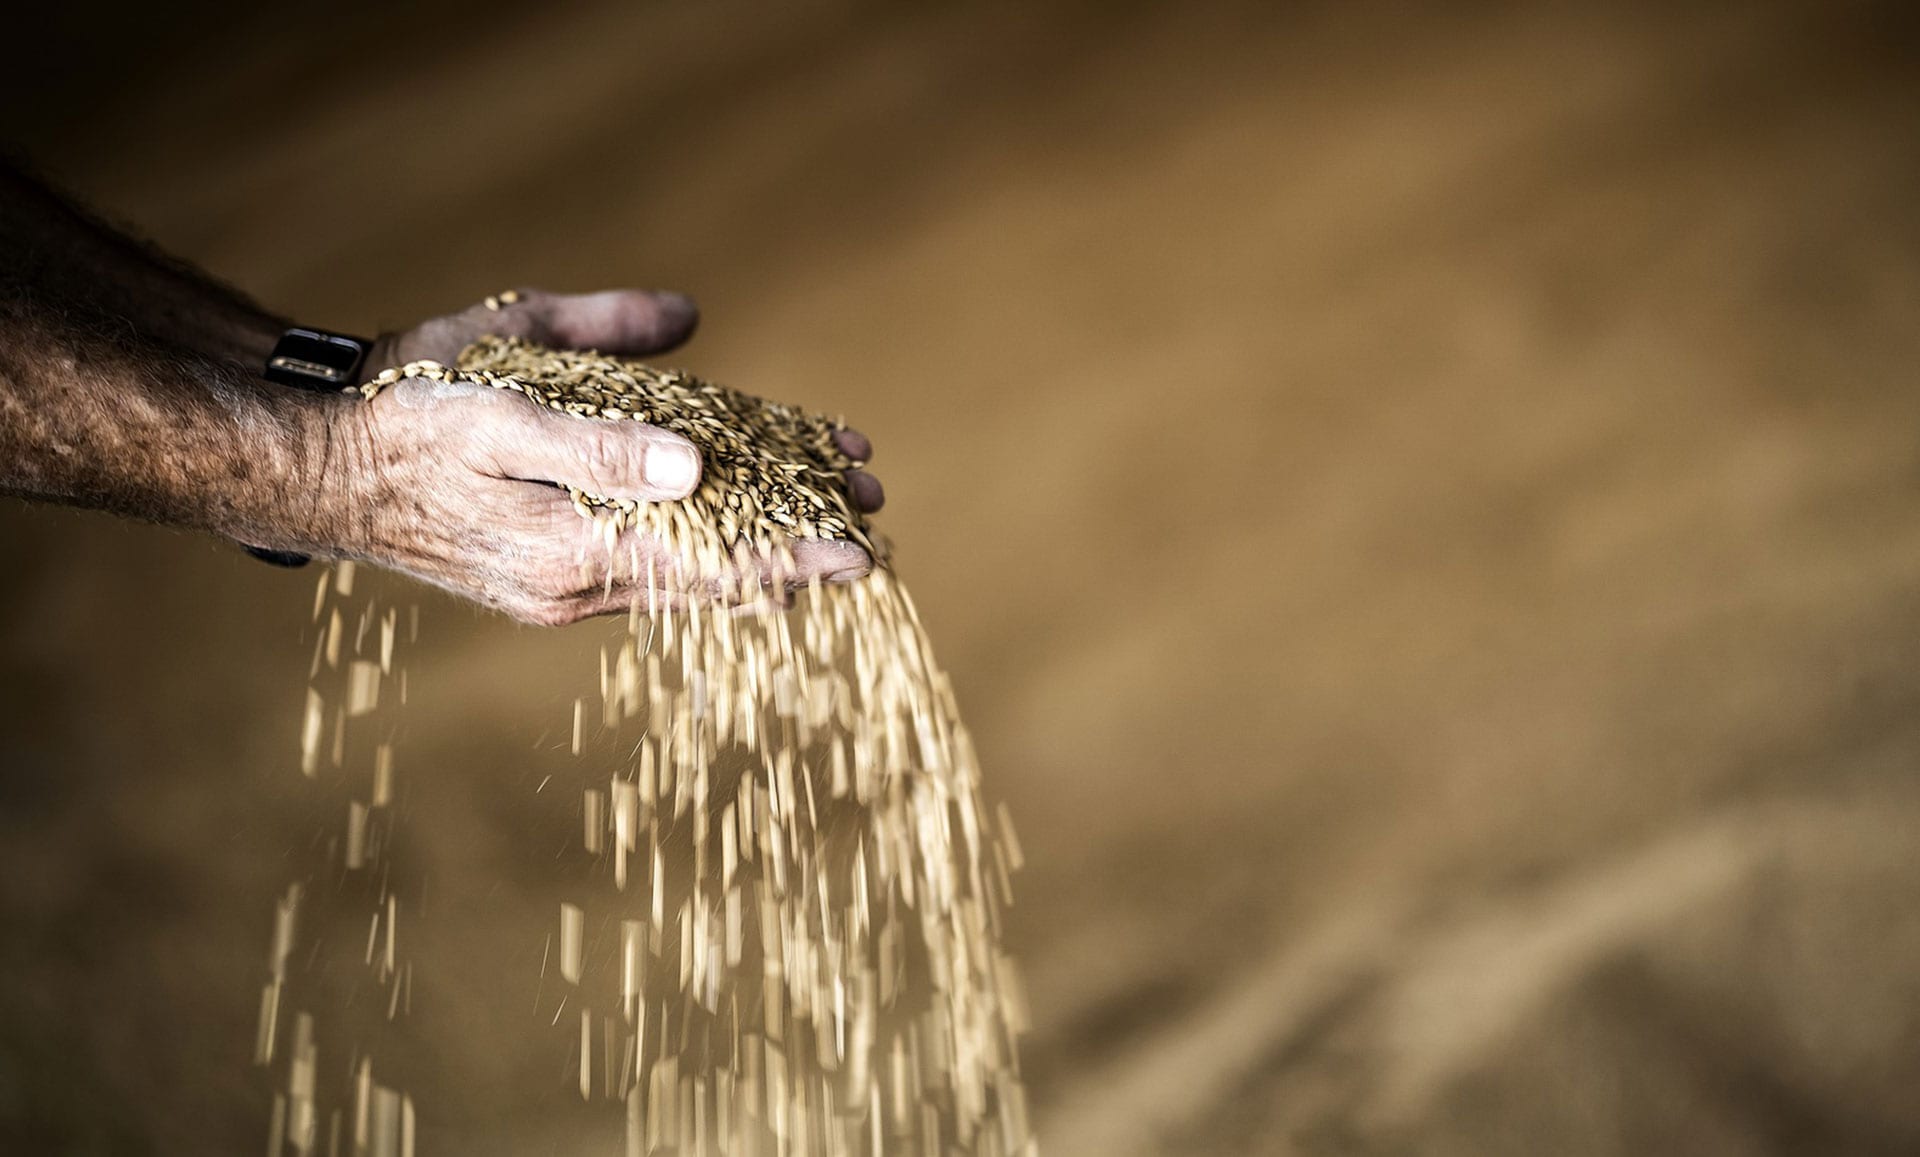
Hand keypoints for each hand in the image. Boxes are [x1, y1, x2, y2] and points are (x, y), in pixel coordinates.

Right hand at [318, 289, 883, 624]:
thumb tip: (697, 461)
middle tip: (870, 504)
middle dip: (795, 541)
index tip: (865, 546)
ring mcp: (562, 589)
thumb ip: (598, 437)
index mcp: (568, 551)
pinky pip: (651, 565)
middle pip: (713, 574)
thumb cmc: (404, 419)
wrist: (317, 469)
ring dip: (760, 541)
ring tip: (828, 503)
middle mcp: (575, 587)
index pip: (712, 560)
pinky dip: (706, 542)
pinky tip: (741, 524)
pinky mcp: (549, 575)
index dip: (793, 552)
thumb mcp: (498, 409)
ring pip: (687, 572)